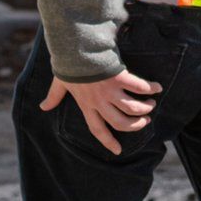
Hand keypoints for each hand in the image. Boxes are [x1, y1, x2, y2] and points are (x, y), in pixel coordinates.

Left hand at [40, 69, 162, 155]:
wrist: (75, 50)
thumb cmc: (68, 66)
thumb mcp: (59, 84)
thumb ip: (53, 97)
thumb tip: (42, 107)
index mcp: (87, 106)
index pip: (97, 129)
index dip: (108, 141)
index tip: (117, 150)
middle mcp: (100, 103)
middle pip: (121, 123)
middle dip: (135, 125)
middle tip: (144, 121)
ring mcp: (111, 91)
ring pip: (132, 108)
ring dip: (144, 108)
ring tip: (151, 105)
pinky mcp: (120, 78)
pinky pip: (139, 87)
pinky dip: (150, 88)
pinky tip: (158, 88)